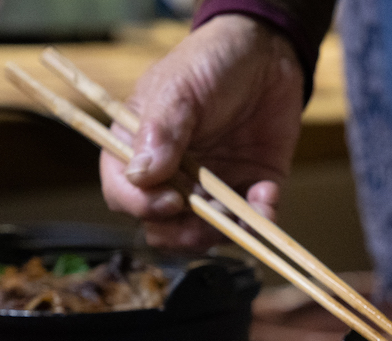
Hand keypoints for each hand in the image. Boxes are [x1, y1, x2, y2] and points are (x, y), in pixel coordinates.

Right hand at [100, 14, 303, 248]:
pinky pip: (253, 221)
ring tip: (240, 206)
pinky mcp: (250, 189)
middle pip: (164, 228)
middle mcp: (173, 177)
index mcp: (140, 151)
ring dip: (224, 230)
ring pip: (208, 234)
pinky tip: (266, 194)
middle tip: (209, 217)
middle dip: (184, 233)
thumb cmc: (210, 63)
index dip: (142, 207)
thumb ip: (161, 130)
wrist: (266, 55)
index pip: (124, 194)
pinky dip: (260, 218)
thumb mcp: (178, 88)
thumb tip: (141, 175)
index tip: (170, 201)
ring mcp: (212, 187)